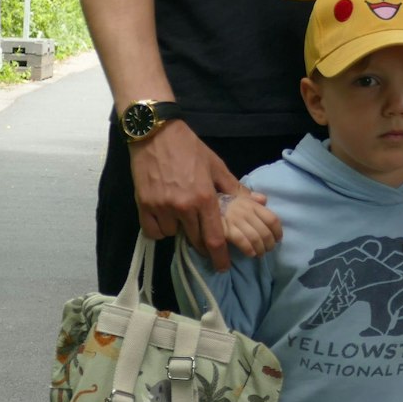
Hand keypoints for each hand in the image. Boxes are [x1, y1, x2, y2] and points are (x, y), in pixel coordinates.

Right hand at [131, 122, 242, 270]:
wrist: (155, 134)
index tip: (222, 267)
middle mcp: (183, 207)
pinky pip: (154, 231)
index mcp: (204, 198)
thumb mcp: (216, 166)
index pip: (214, 239)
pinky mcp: (143, 206)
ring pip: (174, 235)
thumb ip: (234, 188)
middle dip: (201, 245)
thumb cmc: (189, 149)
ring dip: (180, 230)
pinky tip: (164, 215)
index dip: (219, 257)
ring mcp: (161, 207)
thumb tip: (259, 201)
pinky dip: (160, 228)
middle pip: (195, 241)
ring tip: (181, 213)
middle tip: (204, 241)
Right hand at [217, 188, 282, 258]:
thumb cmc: (210, 188)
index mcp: (247, 201)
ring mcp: (233, 218)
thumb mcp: (229, 186)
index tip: (278, 239)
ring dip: (260, 250)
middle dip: (269, 245)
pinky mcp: (222, 227)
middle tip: (266, 251)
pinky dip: (248, 249)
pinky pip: (241, 241)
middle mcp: (243, 209)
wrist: (189, 185)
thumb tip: (264, 200)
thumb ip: (246, 194)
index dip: (277, 231)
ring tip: (258, 255)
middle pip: (265, 231)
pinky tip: (249, 254)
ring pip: (255, 238)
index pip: (271, 218)